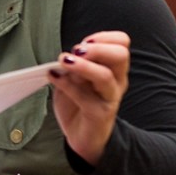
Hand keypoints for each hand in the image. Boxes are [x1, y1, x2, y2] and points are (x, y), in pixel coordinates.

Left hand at [48, 30, 130, 166]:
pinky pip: (85, 97)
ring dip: (82, 66)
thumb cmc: (79, 103)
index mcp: (113, 68)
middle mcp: (116, 81)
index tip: (85, 41)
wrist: (84, 136)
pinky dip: (66, 85)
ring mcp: (110, 98)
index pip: (122, 43)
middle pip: (121, 55)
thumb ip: (74, 65)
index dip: (104, 37)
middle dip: (98, 48)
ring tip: (64, 61)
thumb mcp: (74, 78)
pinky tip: (53, 77)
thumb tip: (67, 56)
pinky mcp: (100, 114)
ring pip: (105, 76)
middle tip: (76, 50)